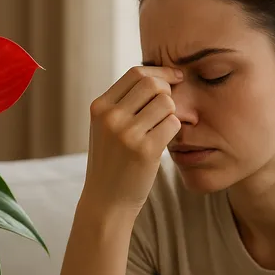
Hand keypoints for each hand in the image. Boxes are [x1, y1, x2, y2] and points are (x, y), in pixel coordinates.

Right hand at [81, 65, 182, 216]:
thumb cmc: (112, 162)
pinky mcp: (145, 150)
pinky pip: (173, 123)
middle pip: (153, 83)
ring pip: (166, 102)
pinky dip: (174, 130)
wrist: (106, 202)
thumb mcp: (106, 128)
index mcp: (99, 107)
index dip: (160, 72)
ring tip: (163, 128)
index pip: (136, 73)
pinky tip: (166, 141)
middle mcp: (110, 117)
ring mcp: (127, 133)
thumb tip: (160, 77)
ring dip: (172, 113)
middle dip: (169, 91)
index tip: (175, 79)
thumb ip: (124, 103)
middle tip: (171, 107)